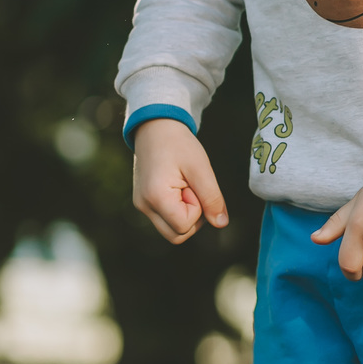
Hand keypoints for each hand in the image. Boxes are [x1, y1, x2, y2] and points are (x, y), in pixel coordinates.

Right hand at [132, 119, 227, 243]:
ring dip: (185, 214)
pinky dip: (177, 209)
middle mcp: (144, 206)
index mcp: (156, 197)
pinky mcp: (143, 202)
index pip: (185, 226)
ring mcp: (141, 205)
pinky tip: (177, 188)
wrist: (155, 128)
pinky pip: (166, 219)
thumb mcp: (201, 169)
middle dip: (192, 218)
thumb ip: (212, 198)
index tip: (193, 184)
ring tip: (184, 187)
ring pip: (171, 230)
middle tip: (191, 188)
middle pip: (177, 235)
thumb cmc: (179, 144)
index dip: (197, 209)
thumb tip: (221, 223)